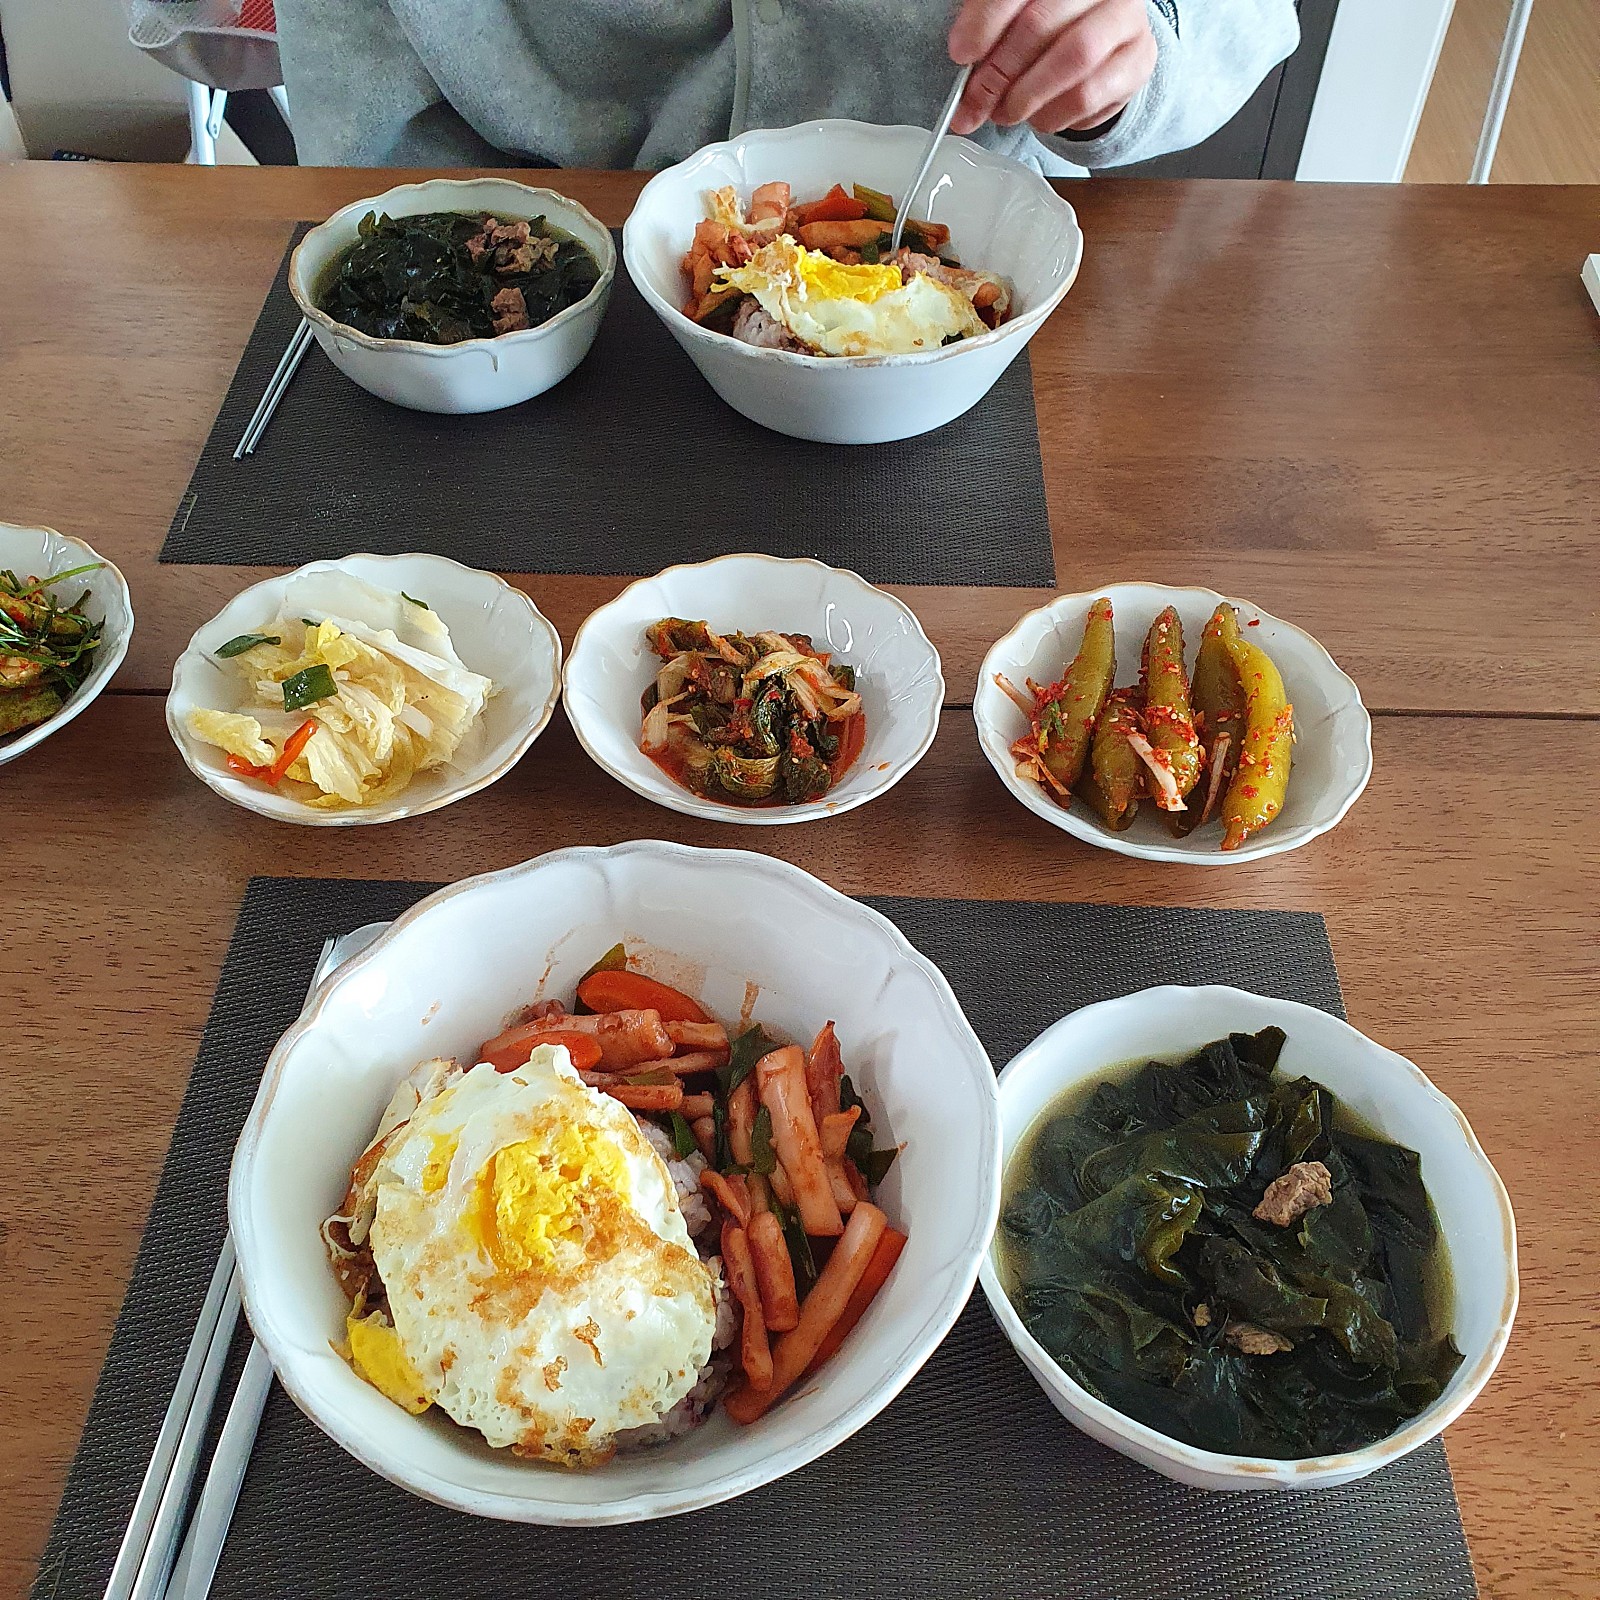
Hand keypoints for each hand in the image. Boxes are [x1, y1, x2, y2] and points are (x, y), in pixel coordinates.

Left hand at [948, 0, 1157, 136]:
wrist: (1105, 41)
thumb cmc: (1051, 24)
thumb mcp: (1015, 14)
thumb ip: (989, 26)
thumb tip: (963, 56)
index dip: (985, 23)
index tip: (961, 54)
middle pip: (1041, 26)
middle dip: (999, 73)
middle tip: (977, 100)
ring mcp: (1126, 21)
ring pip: (1072, 64)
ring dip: (1028, 98)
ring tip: (1006, 112)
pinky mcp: (1138, 61)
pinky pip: (1090, 97)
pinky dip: (1054, 115)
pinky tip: (1039, 116)